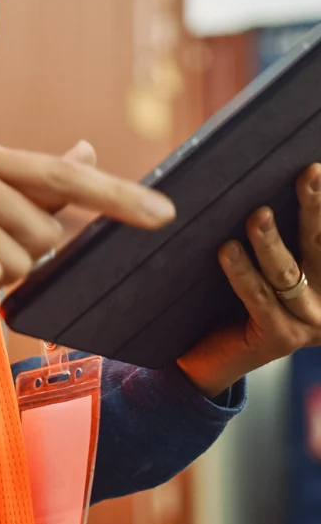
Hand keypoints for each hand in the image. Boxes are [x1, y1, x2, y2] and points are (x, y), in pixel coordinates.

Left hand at [178, 163, 320, 398]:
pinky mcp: (280, 338)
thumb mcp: (263, 254)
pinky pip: (260, 300)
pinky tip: (227, 250)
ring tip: (257, 215)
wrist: (212, 354)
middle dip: (316, 206)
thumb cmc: (234, 290)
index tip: (320, 168)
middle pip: (320, 244)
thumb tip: (276, 175)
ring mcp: (309, 322)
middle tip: (309, 173)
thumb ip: (274, 222)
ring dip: (271, 241)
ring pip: (288, 272)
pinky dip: (243, 274)